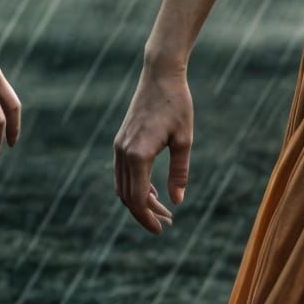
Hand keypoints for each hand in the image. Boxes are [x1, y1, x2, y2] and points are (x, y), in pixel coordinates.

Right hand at [113, 59, 192, 233]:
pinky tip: (152, 188)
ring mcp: (120, 145)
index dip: (149, 217)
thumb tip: (176, 201)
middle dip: (145, 213)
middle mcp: (124, 152)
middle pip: (128, 196)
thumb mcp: (184, 140)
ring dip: (139, 200)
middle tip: (165, 223)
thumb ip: (179, 172)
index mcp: (138, 154)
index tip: (163, 228)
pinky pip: (123, 172)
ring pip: (122, 185)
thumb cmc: (176, 104)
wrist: (160, 74)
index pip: (138, 198)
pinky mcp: (121, 139)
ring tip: (161, 209)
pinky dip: (134, 185)